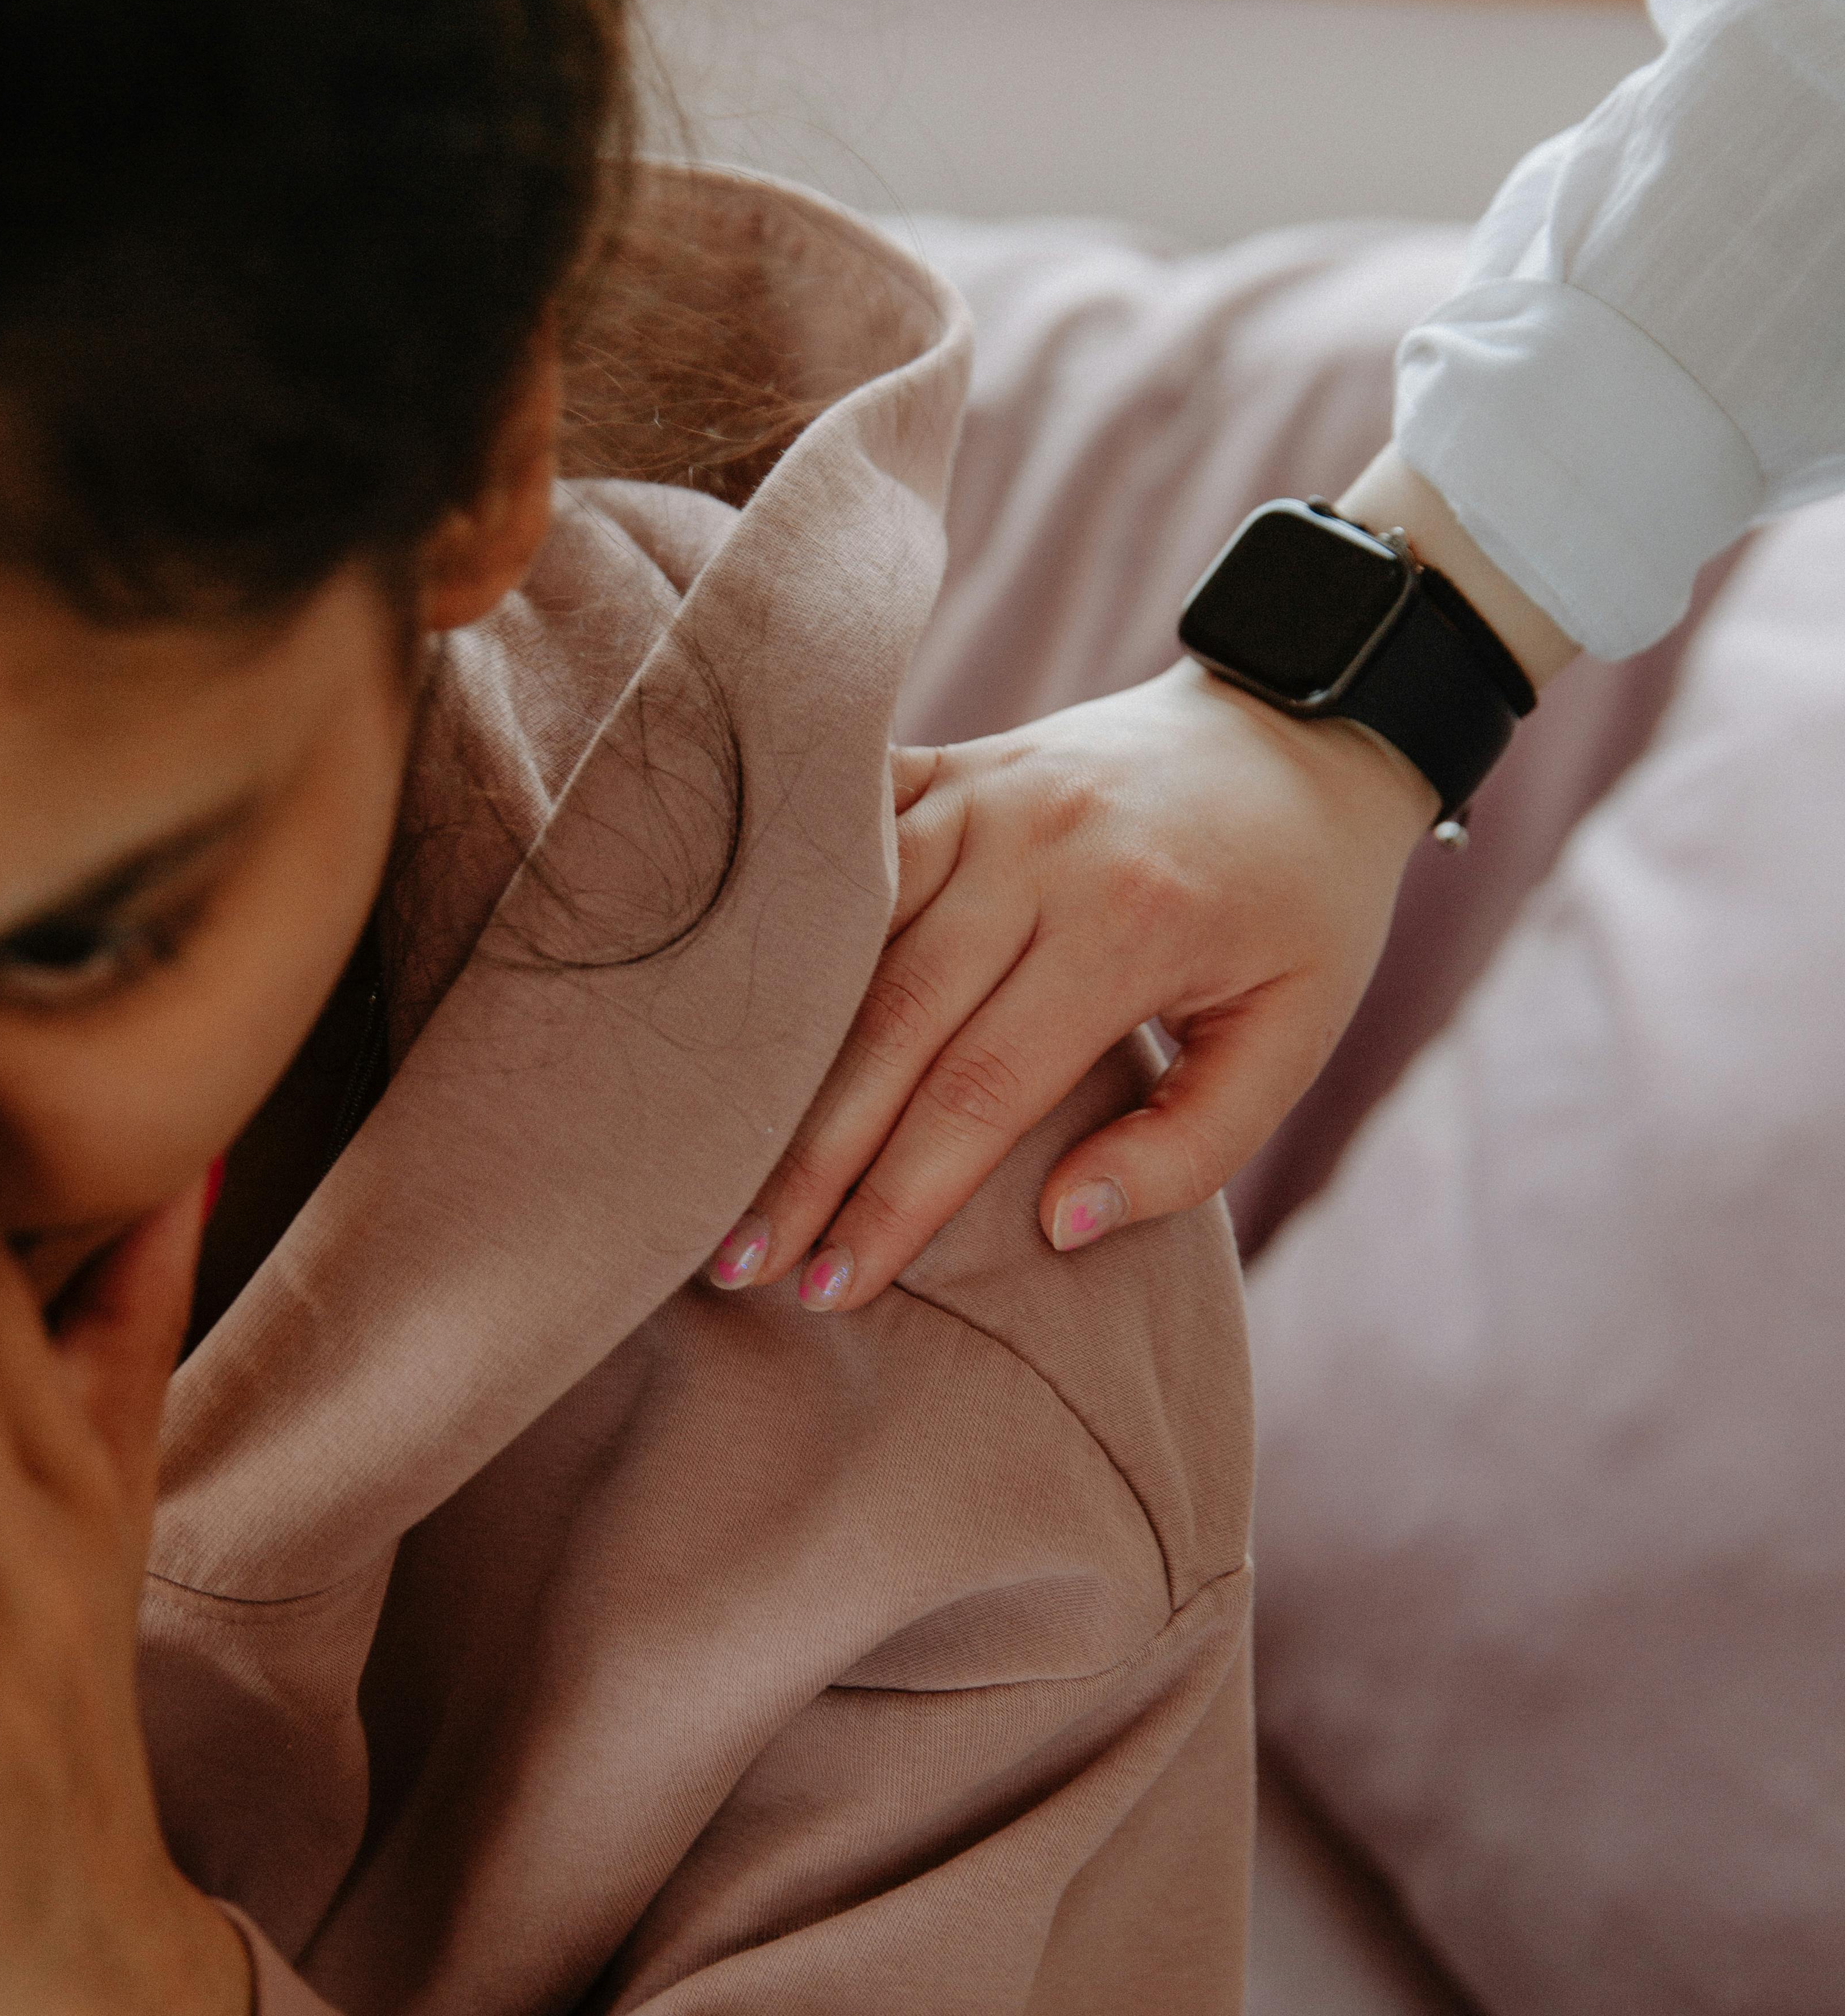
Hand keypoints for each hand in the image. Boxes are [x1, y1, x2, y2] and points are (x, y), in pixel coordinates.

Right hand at [706, 660, 1436, 1309]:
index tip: (832, 1287)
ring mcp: (983, 792)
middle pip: (888, 1025)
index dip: (896, 1200)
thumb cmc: (1301, 909)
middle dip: (808, 1156)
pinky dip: (779, 910)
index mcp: (1130, 927)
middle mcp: (1039, 849)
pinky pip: (842, 837)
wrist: (1306, 728)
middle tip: (737, 1259)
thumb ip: (1187, 1148)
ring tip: (708, 1156)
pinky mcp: (951, 763)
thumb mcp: (1293, 1039)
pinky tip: (713, 989)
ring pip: (844, 939)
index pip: (979, 1093)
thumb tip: (1058, 1226)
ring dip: (774, 1056)